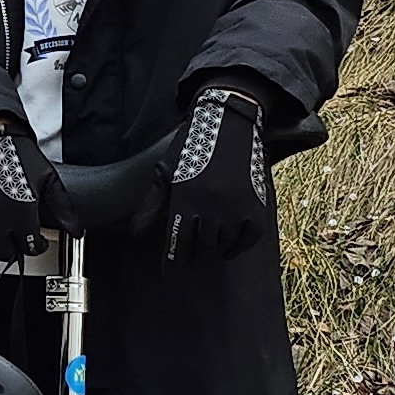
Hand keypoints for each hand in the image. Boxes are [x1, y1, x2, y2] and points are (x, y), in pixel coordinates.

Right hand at [0, 116, 71, 265]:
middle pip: (6, 254)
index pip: (30, 248)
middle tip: (18, 238)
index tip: (36, 241)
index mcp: (23, 215)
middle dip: (15, 248)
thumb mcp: (47, 179)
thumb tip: (76, 229)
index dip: (37, 246)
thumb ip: (63, 207)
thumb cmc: (15, 154)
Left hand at [162, 82, 272, 266]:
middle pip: (201, 249)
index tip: (169, 272)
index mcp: (185, 199)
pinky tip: (229, 247)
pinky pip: (249, 238)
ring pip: (224, 246)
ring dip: (214, 252)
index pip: (177, 244)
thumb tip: (136, 234)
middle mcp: (212, 206)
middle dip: (192, 258)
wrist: (229, 121)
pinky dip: (238, 246)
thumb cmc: (190, 147)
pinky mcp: (257, 205)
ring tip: (207, 251)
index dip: (172, 262)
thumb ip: (151, 205)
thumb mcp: (165, 173)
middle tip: (188, 260)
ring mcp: (237, 207)